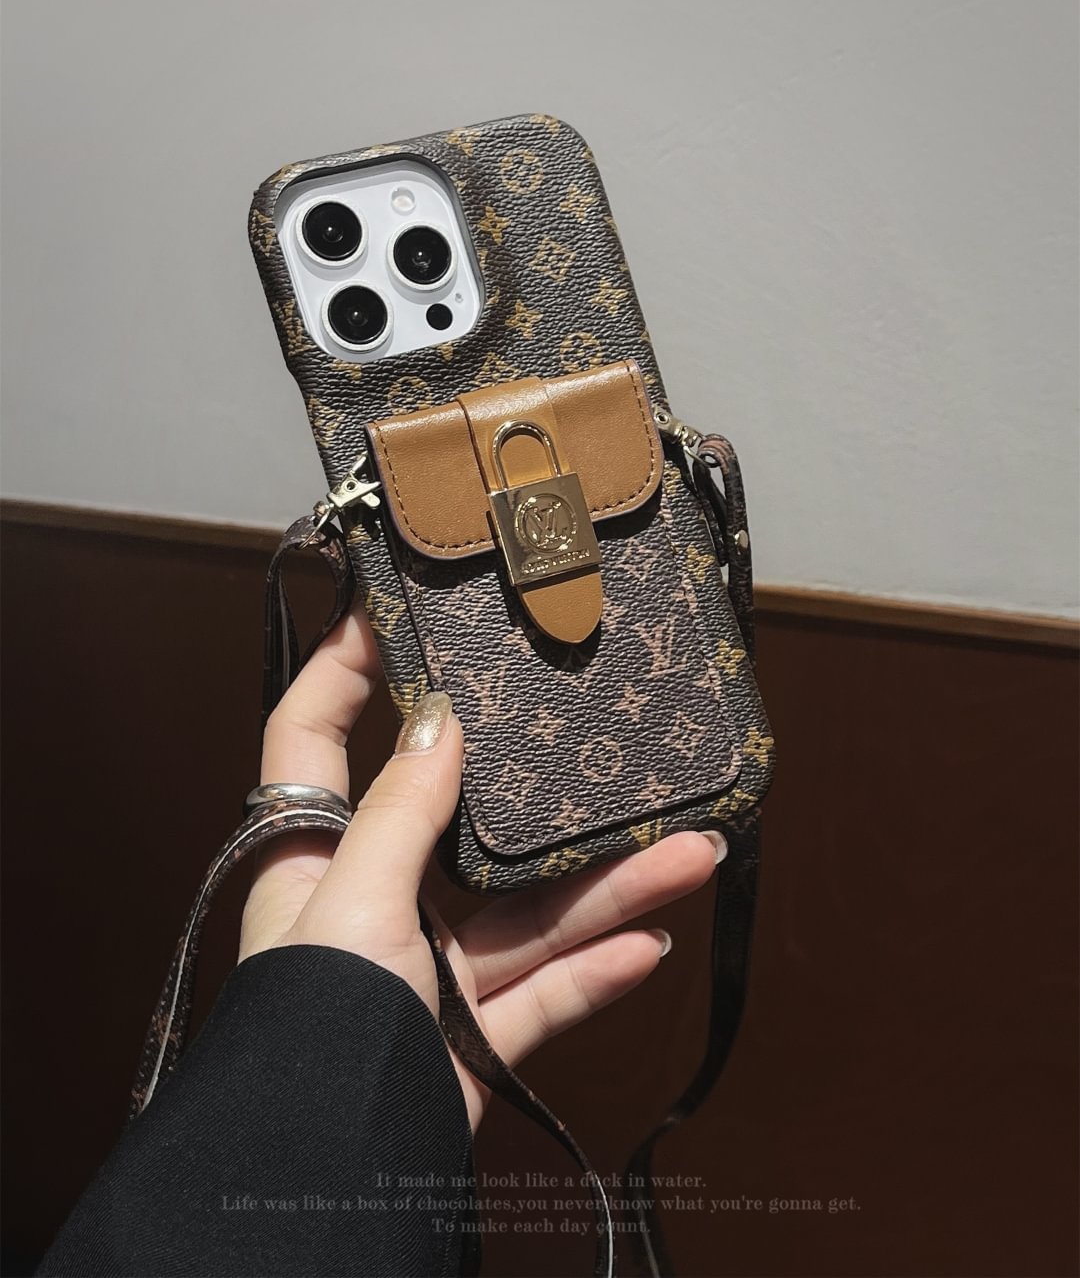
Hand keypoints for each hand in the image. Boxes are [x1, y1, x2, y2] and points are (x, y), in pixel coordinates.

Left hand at [239, 602, 724, 1131]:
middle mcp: (372, 900)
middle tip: (597, 743)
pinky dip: (598, 971)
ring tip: (691, 853)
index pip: (312, 737)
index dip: (343, 671)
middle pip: (464, 825)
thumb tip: (441, 722)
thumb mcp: (353, 901)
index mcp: (315, 855)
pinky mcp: (470, 1032)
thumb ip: (401, 811)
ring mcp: (427, 969)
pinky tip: (654, 944)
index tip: (393, 615)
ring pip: (529, 914)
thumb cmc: (314, 1028)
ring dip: (612, 891)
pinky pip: (546, 990)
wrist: (332, 1172)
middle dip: (543, 797)